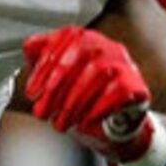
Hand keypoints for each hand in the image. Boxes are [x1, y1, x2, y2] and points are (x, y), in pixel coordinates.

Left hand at [23, 27, 153, 161]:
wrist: (113, 125)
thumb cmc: (82, 99)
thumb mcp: (56, 79)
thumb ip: (41, 59)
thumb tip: (29, 46)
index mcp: (86, 40)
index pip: (65, 40)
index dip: (44, 67)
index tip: (32, 92)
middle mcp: (107, 46)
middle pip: (81, 55)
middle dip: (55, 89)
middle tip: (42, 112)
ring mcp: (124, 64)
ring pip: (98, 72)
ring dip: (73, 103)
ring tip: (61, 123)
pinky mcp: (136, 85)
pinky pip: (117, 91)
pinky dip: (96, 108)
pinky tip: (84, 122)